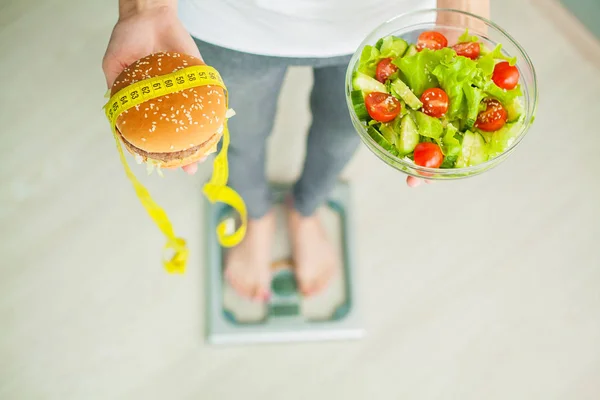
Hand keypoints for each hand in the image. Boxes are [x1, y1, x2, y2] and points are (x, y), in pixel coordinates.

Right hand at [102, 2, 202, 174]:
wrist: (148, 13)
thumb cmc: (127, 38)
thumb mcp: (114, 65)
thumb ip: (116, 89)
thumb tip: (115, 115)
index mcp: (147, 101)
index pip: (153, 132)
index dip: (155, 151)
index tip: (158, 166)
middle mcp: (167, 100)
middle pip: (178, 132)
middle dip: (183, 153)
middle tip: (187, 169)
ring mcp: (184, 91)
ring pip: (195, 121)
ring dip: (201, 140)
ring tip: (204, 156)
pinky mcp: (198, 77)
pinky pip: (209, 98)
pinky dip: (214, 113)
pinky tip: (217, 128)